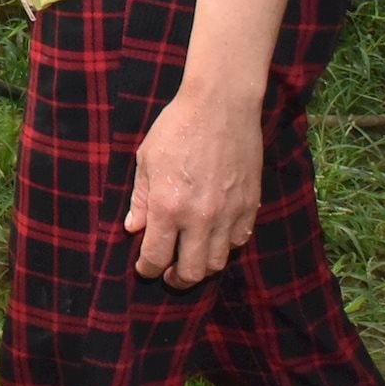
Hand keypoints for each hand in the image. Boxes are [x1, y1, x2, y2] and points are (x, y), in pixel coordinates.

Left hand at [124, 85, 264, 287]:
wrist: (221, 106)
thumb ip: (141, 199)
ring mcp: (229, 214)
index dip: (147, 269)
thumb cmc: (177, 128)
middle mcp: (200, 218)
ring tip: (191, 259)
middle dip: (177, 279)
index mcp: (169, 207)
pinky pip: (239, 241)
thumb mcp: (147, 160)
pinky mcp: (250, 206)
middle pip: (192, 271)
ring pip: (218, 262)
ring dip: (202, 266)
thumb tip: (134, 228)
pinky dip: (225, 247)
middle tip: (168, 274)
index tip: (144, 268)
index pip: (156, 256)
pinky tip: (214, 238)